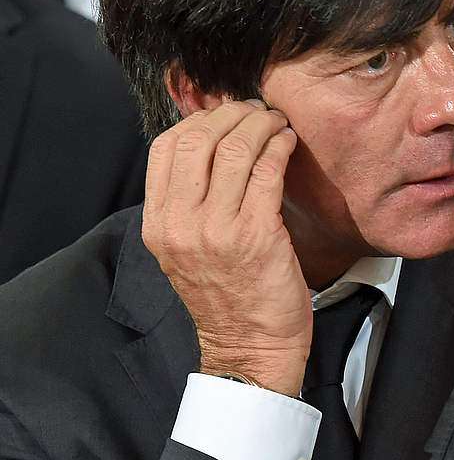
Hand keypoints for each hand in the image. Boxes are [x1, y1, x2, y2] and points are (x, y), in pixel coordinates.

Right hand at [142, 99, 310, 395]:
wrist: (250, 347)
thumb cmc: (229, 296)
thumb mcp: (188, 249)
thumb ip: (191, 202)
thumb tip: (212, 144)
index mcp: (158, 225)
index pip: (166, 148)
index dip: (199, 119)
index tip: (226, 115)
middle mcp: (181, 224)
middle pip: (199, 139)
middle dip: (233, 115)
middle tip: (257, 112)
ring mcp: (217, 230)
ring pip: (236, 150)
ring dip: (262, 126)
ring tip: (277, 123)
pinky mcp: (257, 235)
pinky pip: (267, 171)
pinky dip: (281, 147)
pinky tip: (289, 143)